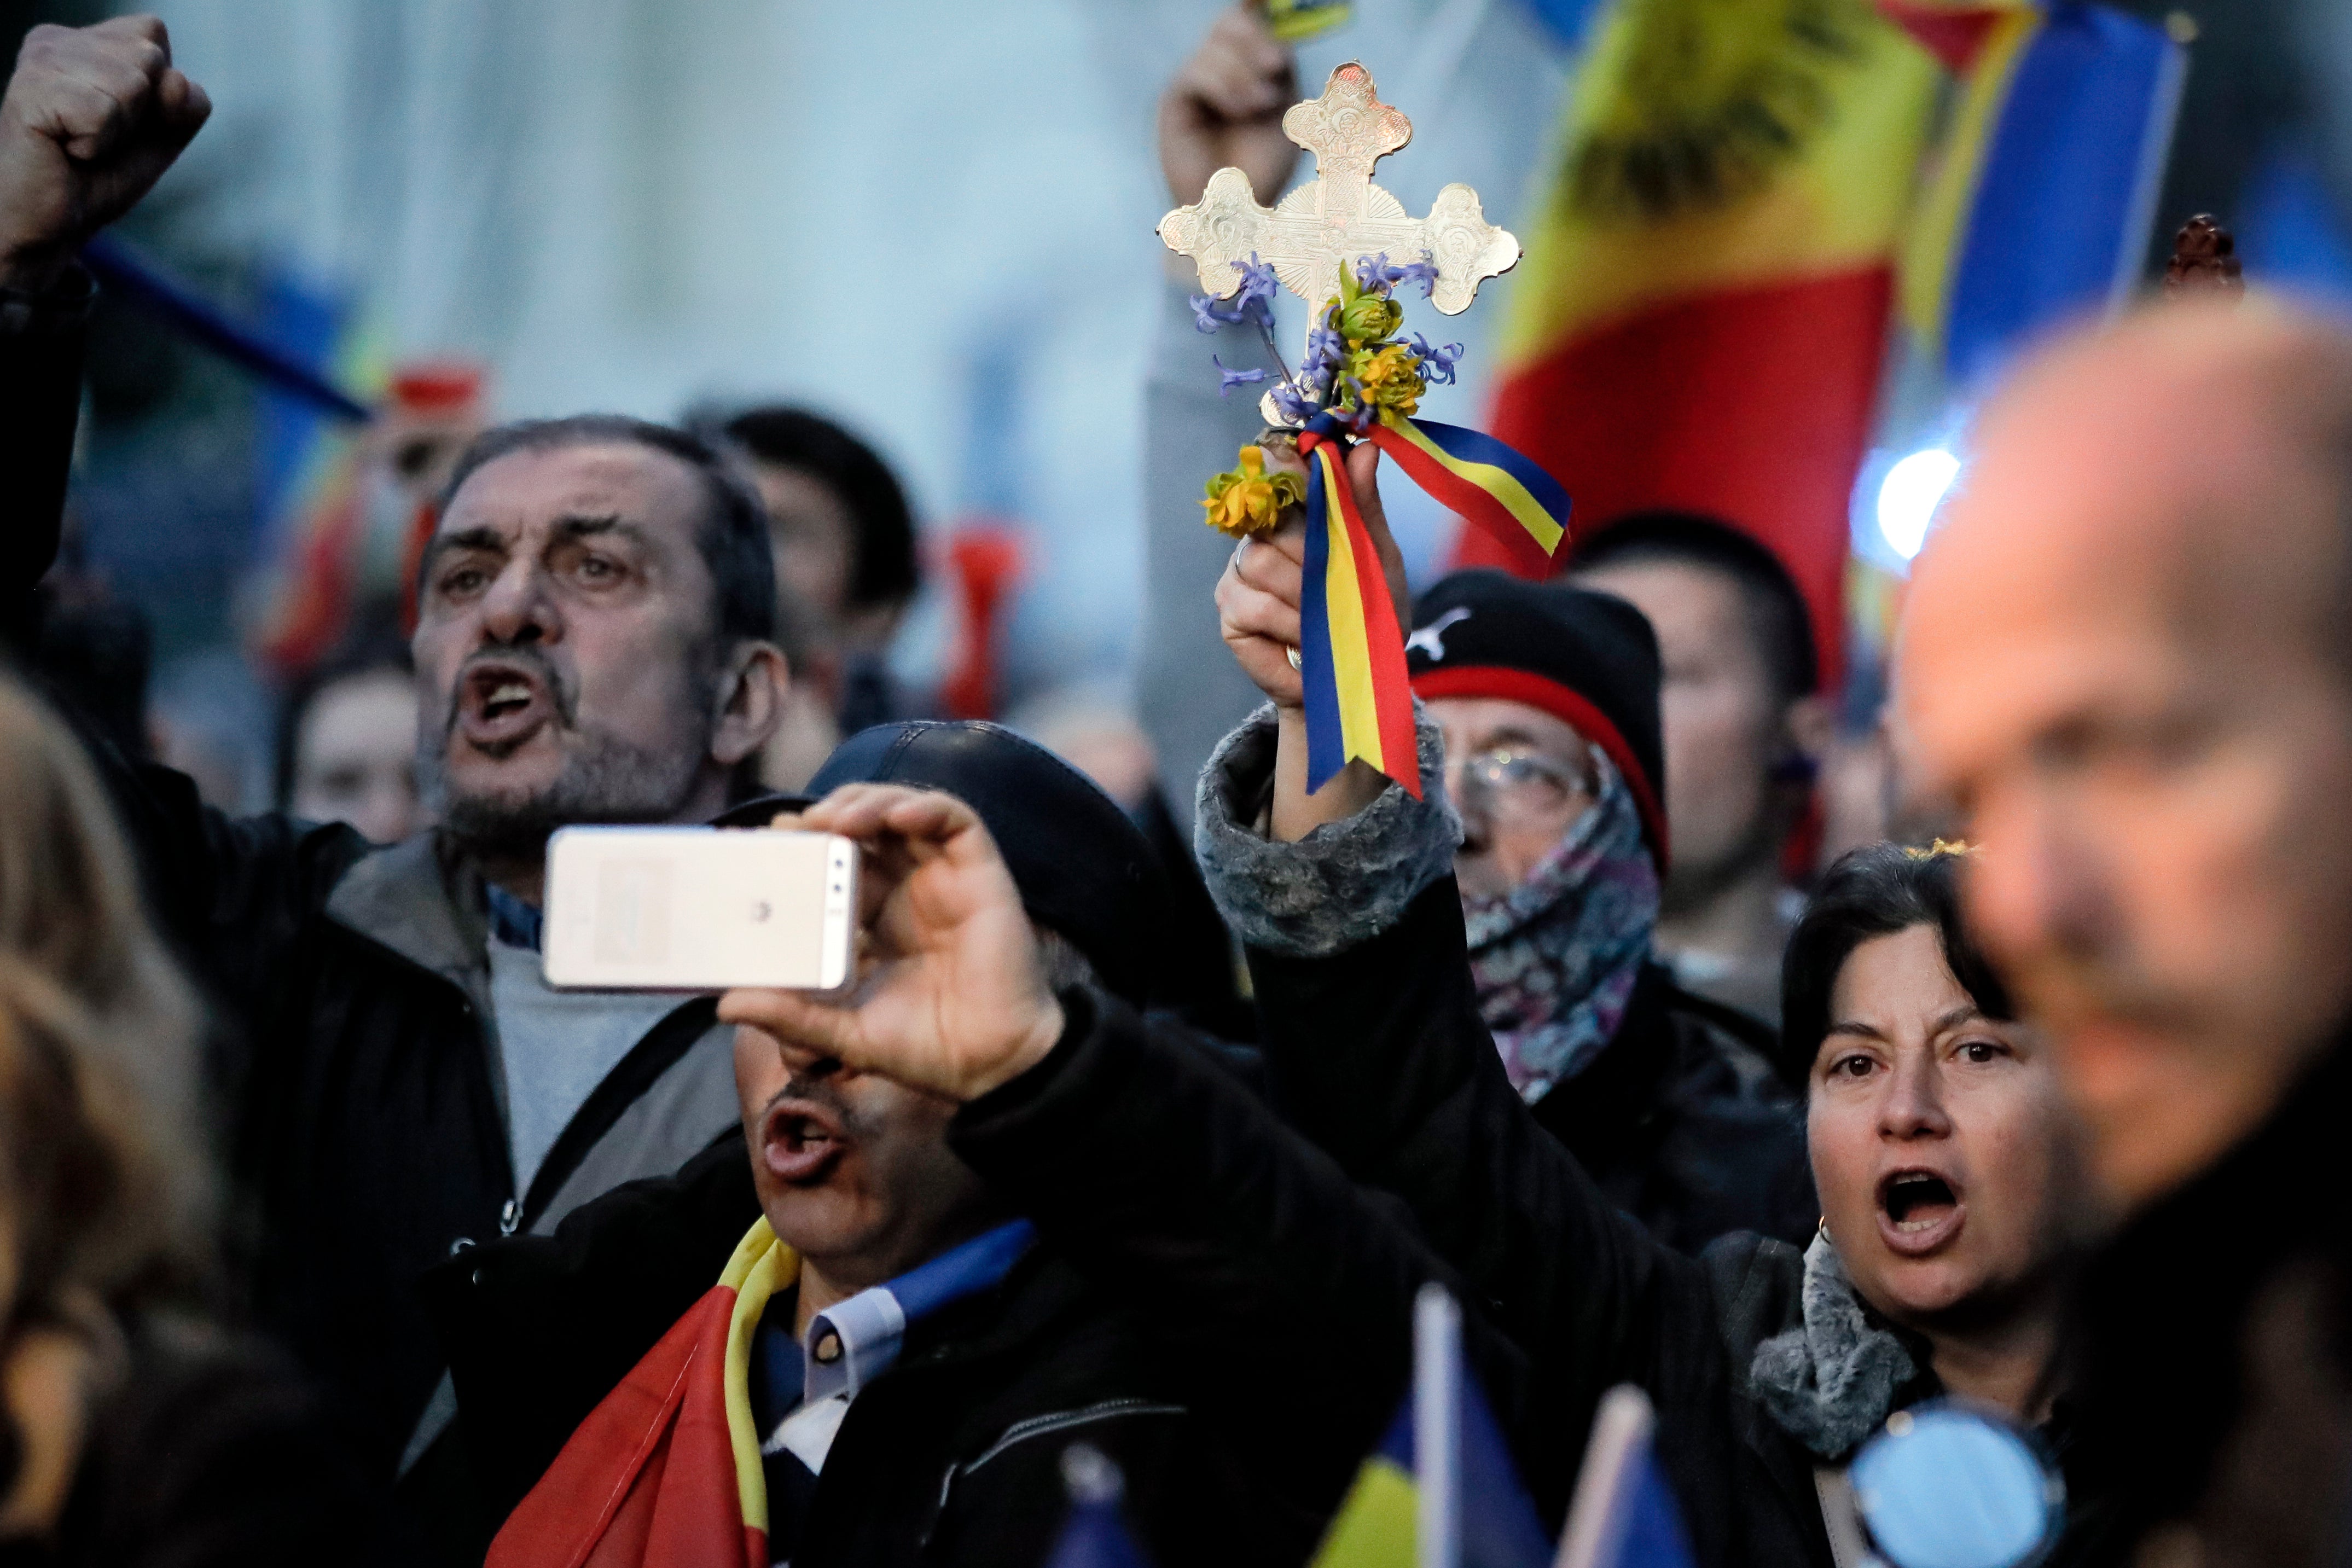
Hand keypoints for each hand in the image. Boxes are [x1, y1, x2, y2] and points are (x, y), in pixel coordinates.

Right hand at [0, 18, 209, 289]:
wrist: (51, 224)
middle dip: (140, 113)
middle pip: (149, 56)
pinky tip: (64, 151)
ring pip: (132, 84)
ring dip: (118, 132)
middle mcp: (56, 40)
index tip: (119, 121)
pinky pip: (103, 112)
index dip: (158, 89)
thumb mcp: (160, 136)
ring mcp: (39, 61)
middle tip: (97, 139)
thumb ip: (186, 102)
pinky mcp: (30, 91)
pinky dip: (96, 145)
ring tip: (79, 145)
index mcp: (84, 40)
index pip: (152, 32)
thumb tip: (175, 80)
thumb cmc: (98, 177)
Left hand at [717, 785, 1064, 1103]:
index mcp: (871, 920)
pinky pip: (956, 820)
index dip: (795, 847)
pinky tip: (897, 816)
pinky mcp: (980, 872)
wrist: (992, 1068)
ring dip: (865, 802)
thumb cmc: (925, 1049)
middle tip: (790, 828)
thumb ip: (790, 1015)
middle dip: (822, 817)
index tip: (756, 845)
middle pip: (859, 827)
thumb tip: (725, 1005)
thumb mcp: (842, 1031)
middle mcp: (905, 890)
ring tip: (836, 819)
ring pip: (901, 810)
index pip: (827, 864)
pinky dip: (924, 806)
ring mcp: (943, 877)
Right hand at [1158, 4, 1296, 207]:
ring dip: (1244, 74)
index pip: (1243, 19)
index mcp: (1243, 67)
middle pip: (1228, 23)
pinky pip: (1196, 73)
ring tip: (1261, 106)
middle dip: (1255, 38)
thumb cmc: (1263, 165)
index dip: (1250, 5)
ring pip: (1214, 48)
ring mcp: (1192, 85)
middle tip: (1276, 66)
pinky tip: (1240, 111)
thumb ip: (1278, 68)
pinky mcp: (1174, 103)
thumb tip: (1273, 31)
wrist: (1239, 210)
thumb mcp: (1283, 109)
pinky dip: (1224, 88)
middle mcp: (1216, 70)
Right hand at [1216, 442, 1410, 837]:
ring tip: (1331, 621)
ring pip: (1263, 565)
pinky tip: (1309, 647)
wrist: (1355, 676)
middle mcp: (1257, 539)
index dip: (1290, 469)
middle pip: (1273, 523)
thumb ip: (1364, 505)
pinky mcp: (1230, 615)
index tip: (1317, 472)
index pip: (1275, 472)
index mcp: (1292, 515)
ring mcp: (1238, 576)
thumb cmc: (1367, 609)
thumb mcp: (1377, 556)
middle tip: (1343, 581)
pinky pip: (1257, 609)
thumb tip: (1366, 448)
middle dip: (1314, 552)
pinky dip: (1291, 628)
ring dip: (1306, 596)